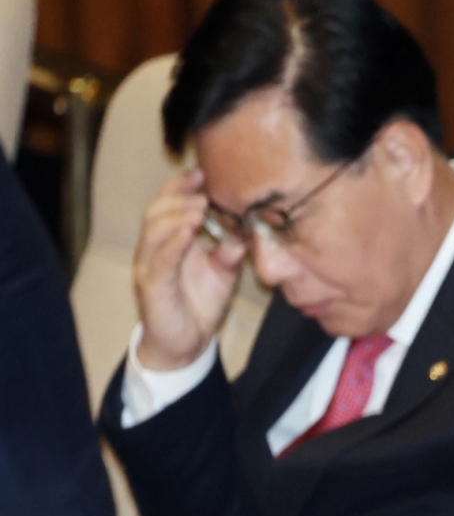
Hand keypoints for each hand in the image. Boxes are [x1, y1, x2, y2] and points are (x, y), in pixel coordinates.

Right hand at [133, 169, 245, 369]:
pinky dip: (173, 244)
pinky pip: (159, 260)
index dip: (180, 186)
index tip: (202, 173)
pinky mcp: (151, 286)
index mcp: (169, 239)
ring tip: (198, 208)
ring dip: (175, 216)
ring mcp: (149, 266)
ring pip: (154, 231)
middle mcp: (154, 248)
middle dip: (178, 196)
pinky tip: (188, 233)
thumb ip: (230, 251)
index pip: (168, 204)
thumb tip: (242, 235)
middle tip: (202, 190)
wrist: (187, 343)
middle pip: (156, 211)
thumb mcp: (223, 272)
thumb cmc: (200, 303)